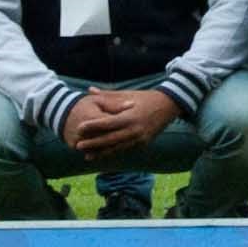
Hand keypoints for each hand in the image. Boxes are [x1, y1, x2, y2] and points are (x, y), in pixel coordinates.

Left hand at [60, 87, 176, 157]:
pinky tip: (102, 154)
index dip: (93, 126)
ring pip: (117, 147)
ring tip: (87, 155)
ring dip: (101, 152)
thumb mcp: (127, 94)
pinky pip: (125, 148)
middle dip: (93, 144)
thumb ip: (108, 95)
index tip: (79, 128)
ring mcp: (140, 138)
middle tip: (77, 145)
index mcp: (130, 116)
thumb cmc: (146, 97)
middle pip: (110, 139)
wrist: (169, 106)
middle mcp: (135, 129)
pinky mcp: (143, 143)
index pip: (108, 123)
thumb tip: (89, 90)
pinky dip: (113, 151)